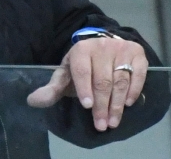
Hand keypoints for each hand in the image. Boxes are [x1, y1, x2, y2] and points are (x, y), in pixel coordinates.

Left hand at [26, 36, 147, 131]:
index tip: (86, 106)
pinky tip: (128, 104)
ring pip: (120, 80)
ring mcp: (121, 49)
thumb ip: (52, 88)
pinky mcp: (137, 53)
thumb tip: (32, 101)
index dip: (84, 88)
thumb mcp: (66, 74)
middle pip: (102, 80)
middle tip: (101, 125)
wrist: (104, 46)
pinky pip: (138, 74)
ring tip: (112, 122)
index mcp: (81, 49)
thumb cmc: (83, 65)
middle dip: (101, 105)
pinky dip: (134, 90)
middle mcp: (101, 46)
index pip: (82, 70)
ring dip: (117, 104)